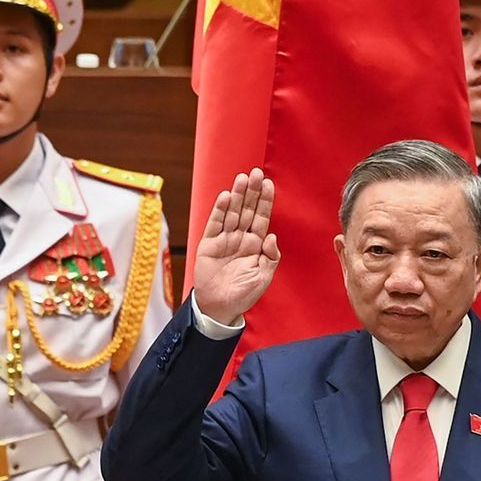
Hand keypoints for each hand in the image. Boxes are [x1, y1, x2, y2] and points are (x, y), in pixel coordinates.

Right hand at [193, 169, 279, 324]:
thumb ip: (270, 256)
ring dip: (237, 196)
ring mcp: (224, 240)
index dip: (265, 201)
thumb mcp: (263, 277)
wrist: (220, 308)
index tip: (269, 184)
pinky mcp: (209, 244)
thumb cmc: (244, 294)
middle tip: (256, 173)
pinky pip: (215, 225)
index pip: (261, 218)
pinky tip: (226, 197)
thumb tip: (271, 235)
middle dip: (252, 192)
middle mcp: (240, 238)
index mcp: (255, 245)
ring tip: (242, 179)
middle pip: (247, 210)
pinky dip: (220, 211)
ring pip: (232, 213)